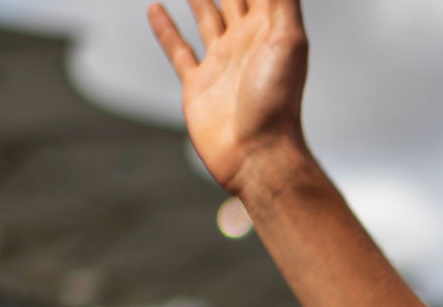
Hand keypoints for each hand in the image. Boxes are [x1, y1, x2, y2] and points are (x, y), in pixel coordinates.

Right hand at [147, 0, 311, 193]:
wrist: (259, 156)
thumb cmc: (277, 102)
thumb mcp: (286, 40)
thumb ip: (279, 0)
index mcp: (270, 28)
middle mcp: (247, 41)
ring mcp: (222, 62)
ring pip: (206, 15)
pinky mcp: (198, 85)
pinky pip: (178, 49)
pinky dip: (165, 29)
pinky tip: (156, 7)